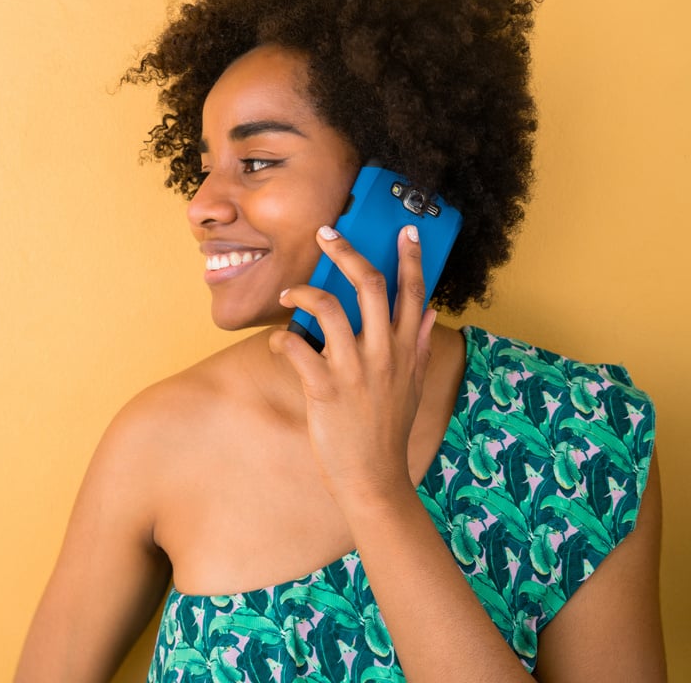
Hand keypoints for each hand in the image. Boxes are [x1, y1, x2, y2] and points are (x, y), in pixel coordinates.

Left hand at [269, 224, 436, 510]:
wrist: (373, 479)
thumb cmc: (387, 431)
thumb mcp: (413, 387)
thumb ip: (417, 346)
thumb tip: (429, 312)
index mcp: (404, 350)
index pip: (413, 292)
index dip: (410, 258)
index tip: (405, 230)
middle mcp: (383, 354)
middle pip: (369, 285)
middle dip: (346, 252)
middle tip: (327, 233)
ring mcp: (354, 370)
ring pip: (328, 309)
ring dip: (302, 293)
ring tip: (288, 294)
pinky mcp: (324, 389)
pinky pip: (297, 348)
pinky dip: (281, 339)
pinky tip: (279, 343)